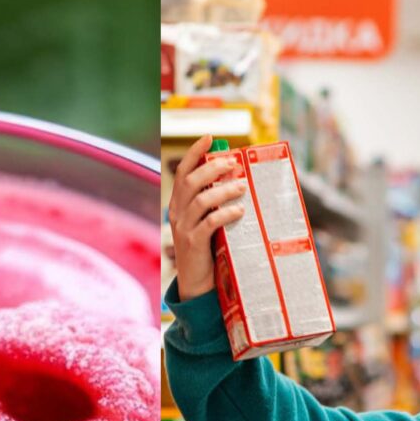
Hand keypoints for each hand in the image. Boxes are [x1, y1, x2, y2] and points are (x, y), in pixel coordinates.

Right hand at [167, 138, 245, 301]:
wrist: (197, 281)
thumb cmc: (208, 247)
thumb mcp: (207, 221)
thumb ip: (215, 203)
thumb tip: (238, 179)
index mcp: (178, 204)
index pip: (183, 172)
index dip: (195, 153)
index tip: (210, 138)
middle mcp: (177, 213)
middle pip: (190, 182)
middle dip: (212, 169)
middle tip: (233, 163)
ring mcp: (184, 229)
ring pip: (201, 200)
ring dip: (224, 190)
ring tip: (242, 187)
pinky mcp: (194, 244)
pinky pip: (209, 223)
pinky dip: (226, 214)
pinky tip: (240, 211)